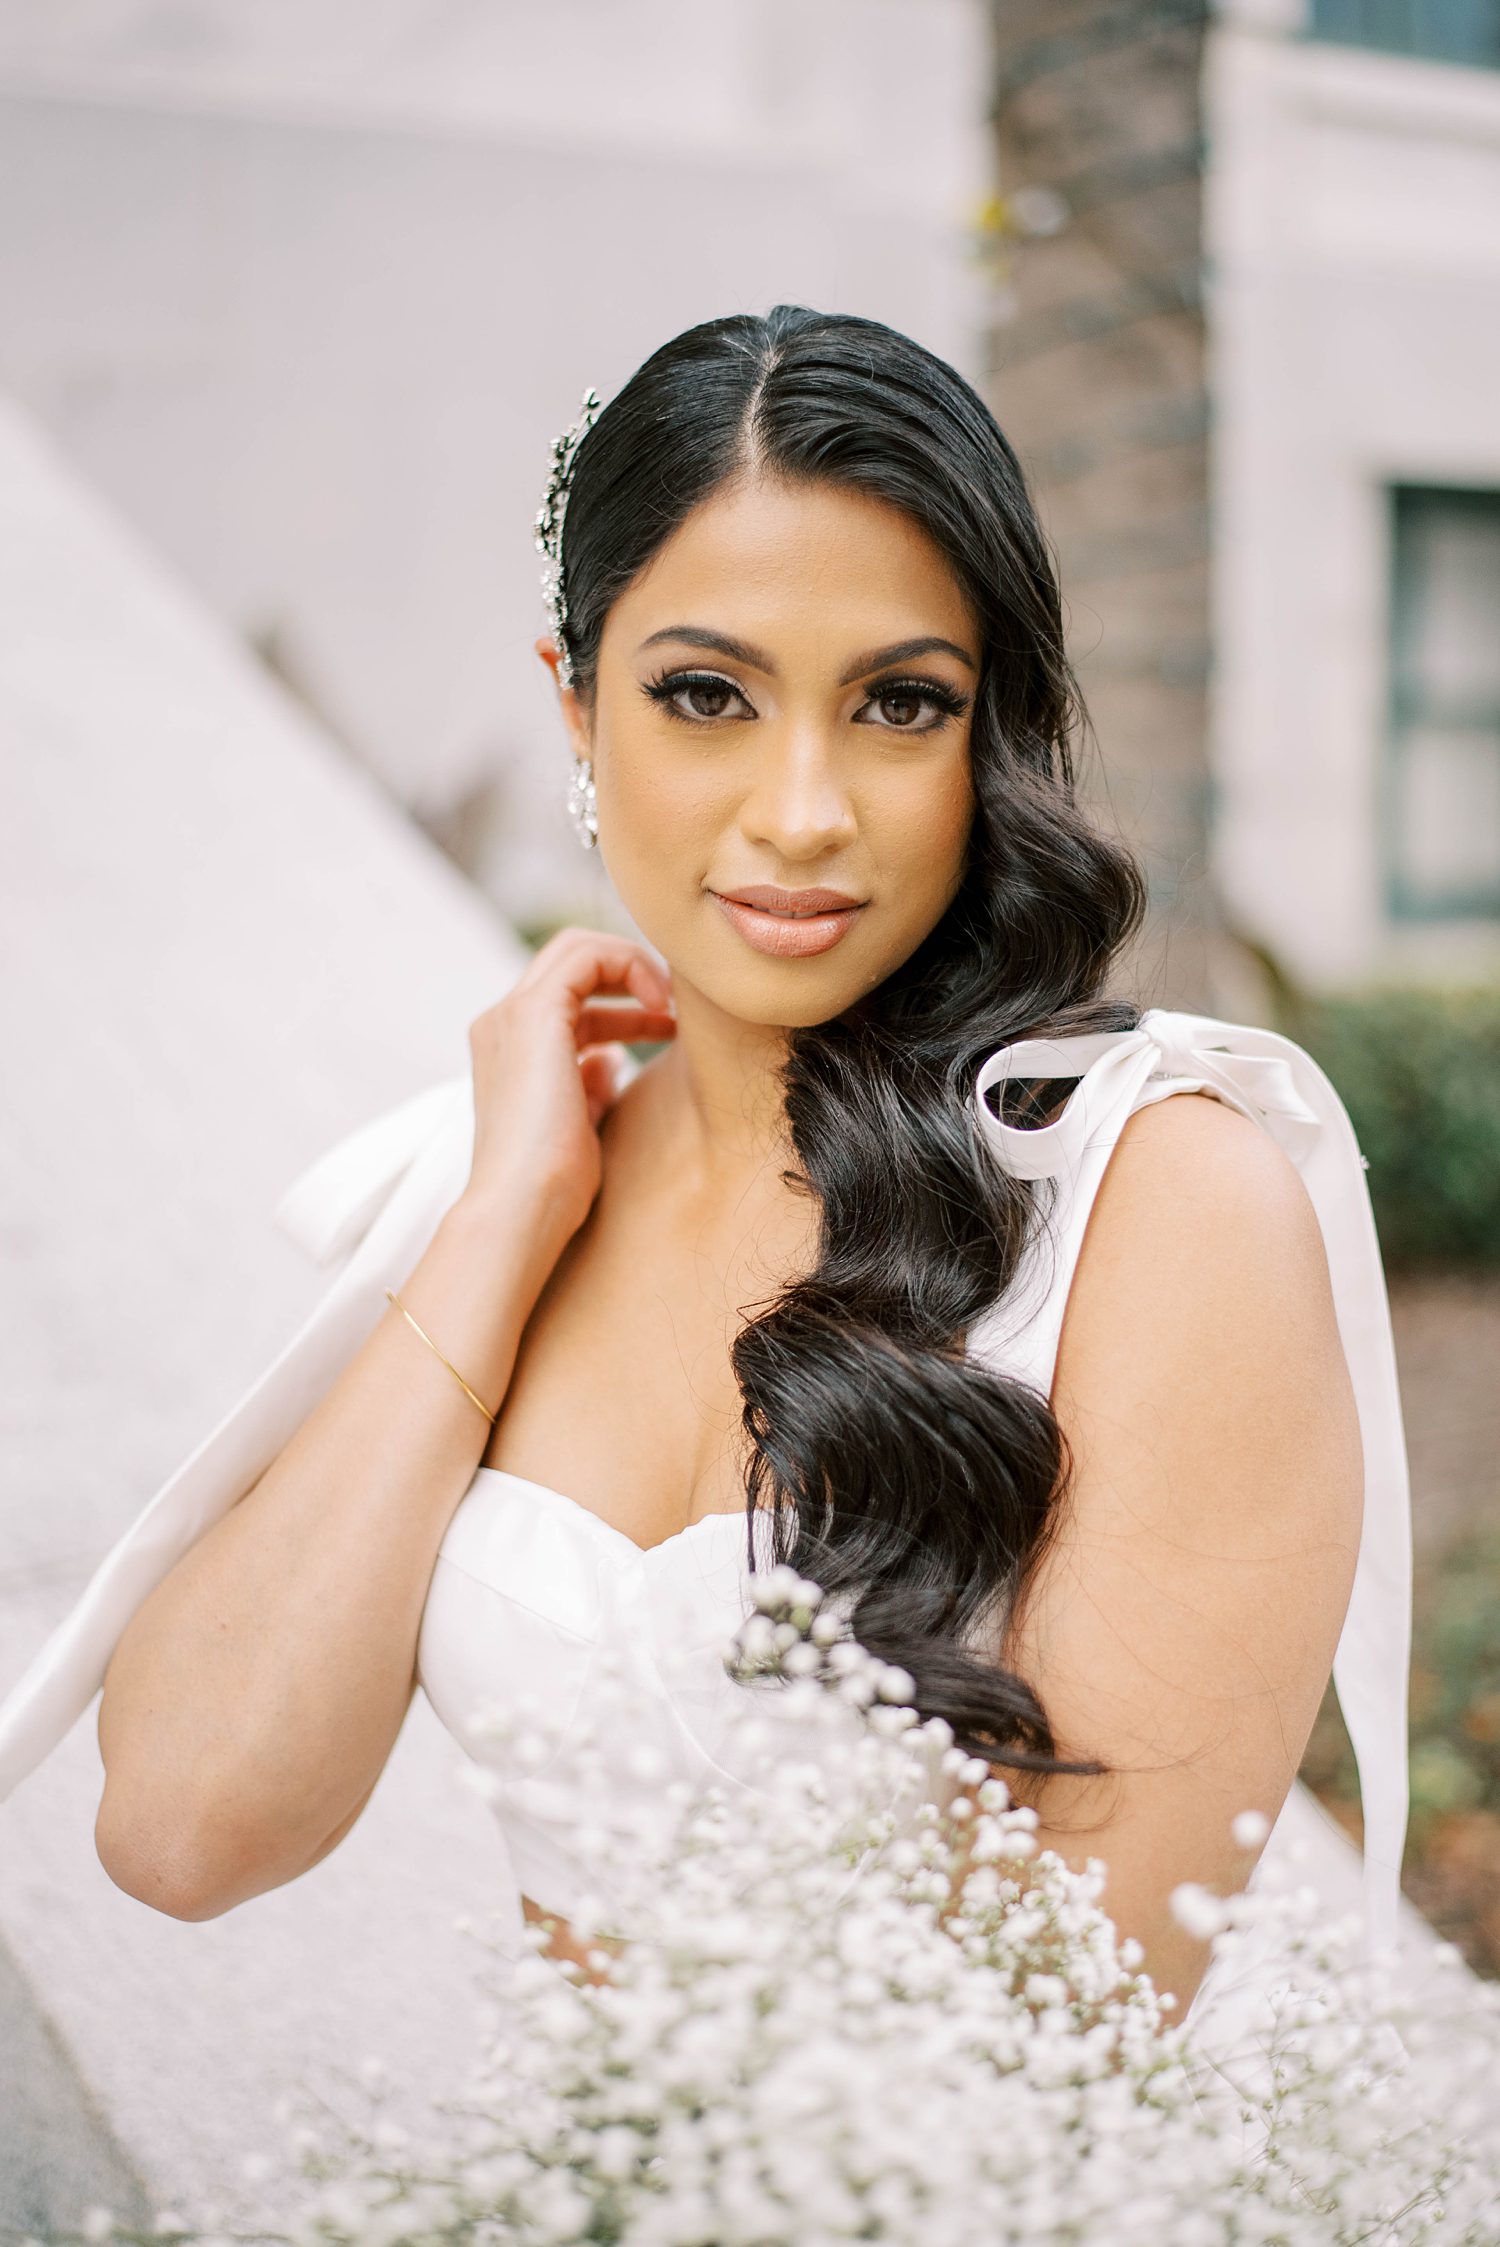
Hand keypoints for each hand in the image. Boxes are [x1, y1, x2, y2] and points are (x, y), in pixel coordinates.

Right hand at [461, 927, 675, 1257]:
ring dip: (632, 964)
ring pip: (576, 947)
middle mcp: (501, 1023)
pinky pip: (586, 956)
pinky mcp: (534, 1014)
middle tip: (672, 1005)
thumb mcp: (578, 1124)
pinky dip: (629, 966)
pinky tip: (659, 1007)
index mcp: (507, 1050)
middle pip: (569, 960)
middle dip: (628, 972)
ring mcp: (511, 1015)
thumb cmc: (552, 1186)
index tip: (665, 1024)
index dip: (621, 1000)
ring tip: (669, 1003)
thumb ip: (588, 1084)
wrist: (522, 1211)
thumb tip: (608, 1059)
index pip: (565, 994)